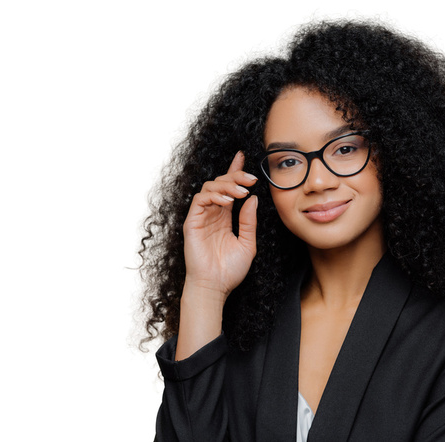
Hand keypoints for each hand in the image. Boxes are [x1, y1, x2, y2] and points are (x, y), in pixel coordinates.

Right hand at [182, 150, 258, 299]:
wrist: (215, 287)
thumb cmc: (230, 270)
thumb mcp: (248, 243)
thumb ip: (249, 221)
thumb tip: (252, 199)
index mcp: (225, 217)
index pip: (229, 189)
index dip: (234, 171)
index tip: (242, 157)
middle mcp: (212, 214)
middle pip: (220, 184)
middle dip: (236, 176)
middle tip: (251, 179)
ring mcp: (201, 217)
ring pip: (210, 187)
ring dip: (227, 185)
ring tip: (242, 192)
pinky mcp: (192, 222)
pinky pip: (200, 200)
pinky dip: (215, 196)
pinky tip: (229, 201)